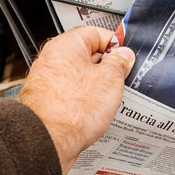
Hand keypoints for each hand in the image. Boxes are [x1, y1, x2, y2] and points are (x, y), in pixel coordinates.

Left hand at [18, 27, 134, 174]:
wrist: (47, 141)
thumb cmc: (70, 109)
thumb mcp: (110, 79)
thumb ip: (119, 63)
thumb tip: (124, 55)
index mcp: (66, 46)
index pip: (96, 33)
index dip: (115, 43)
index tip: (126, 56)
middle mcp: (54, 61)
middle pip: (89, 55)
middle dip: (108, 67)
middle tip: (122, 78)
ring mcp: (49, 83)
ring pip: (82, 78)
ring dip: (98, 87)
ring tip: (111, 98)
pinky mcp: (49, 103)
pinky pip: (74, 95)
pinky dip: (87, 101)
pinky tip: (97, 112)